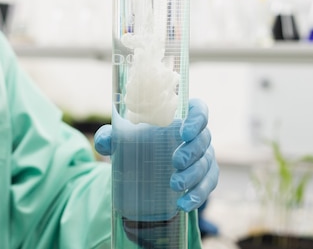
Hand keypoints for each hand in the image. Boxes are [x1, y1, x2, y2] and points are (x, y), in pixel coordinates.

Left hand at [95, 99, 218, 217]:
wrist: (146, 169)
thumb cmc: (138, 144)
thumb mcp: (122, 140)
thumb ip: (110, 137)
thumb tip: (104, 141)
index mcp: (182, 117)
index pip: (199, 109)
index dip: (197, 118)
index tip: (183, 132)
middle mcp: (198, 135)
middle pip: (204, 139)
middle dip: (192, 151)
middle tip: (175, 162)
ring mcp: (204, 156)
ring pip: (206, 164)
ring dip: (193, 175)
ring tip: (175, 185)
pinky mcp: (206, 177)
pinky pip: (208, 184)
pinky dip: (198, 195)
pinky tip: (183, 204)